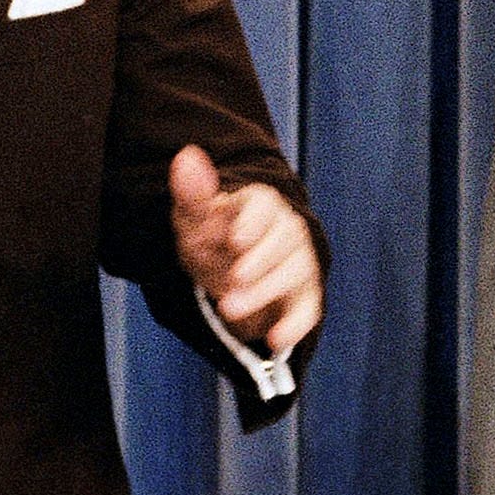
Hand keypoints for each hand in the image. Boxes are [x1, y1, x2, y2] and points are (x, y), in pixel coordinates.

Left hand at [169, 144, 321, 353]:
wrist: (224, 274)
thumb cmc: (208, 237)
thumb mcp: (193, 217)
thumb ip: (192, 192)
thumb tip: (186, 156)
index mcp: (258, 203)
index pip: (266, 205)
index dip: (254, 222)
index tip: (236, 239)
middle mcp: (286, 229)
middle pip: (286, 240)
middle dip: (259, 263)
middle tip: (231, 280)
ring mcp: (298, 262)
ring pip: (296, 273)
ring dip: (265, 292)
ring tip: (229, 308)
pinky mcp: (304, 294)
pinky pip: (308, 308)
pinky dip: (295, 324)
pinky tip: (275, 339)